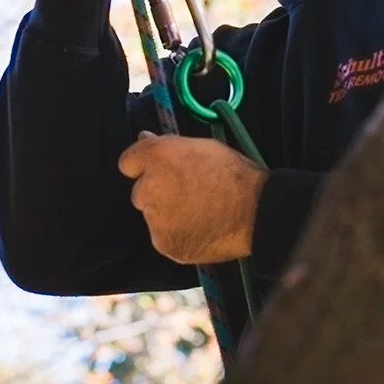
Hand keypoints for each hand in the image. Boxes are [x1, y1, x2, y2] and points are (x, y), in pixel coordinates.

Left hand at [118, 132, 266, 264]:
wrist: (256, 212)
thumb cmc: (234, 175)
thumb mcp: (203, 147)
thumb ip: (169, 145)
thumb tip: (144, 139)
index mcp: (158, 158)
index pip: (127, 162)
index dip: (142, 166)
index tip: (158, 170)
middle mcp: (149, 188)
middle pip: (139, 193)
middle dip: (157, 193)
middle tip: (187, 193)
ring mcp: (155, 220)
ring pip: (153, 217)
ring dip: (167, 215)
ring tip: (199, 212)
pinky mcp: (164, 244)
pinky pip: (164, 237)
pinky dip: (177, 235)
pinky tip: (200, 229)